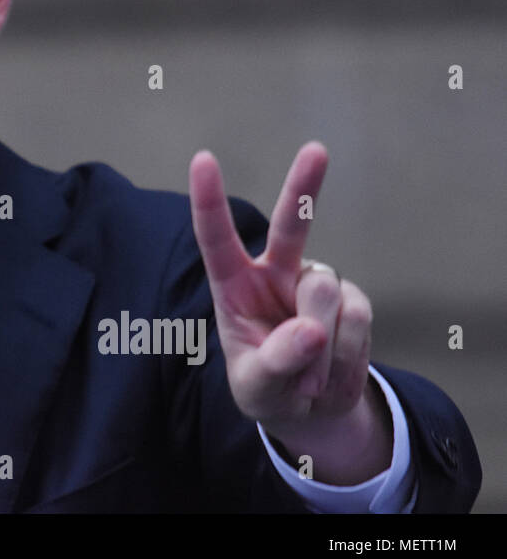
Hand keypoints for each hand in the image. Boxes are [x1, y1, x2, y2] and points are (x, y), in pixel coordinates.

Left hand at [187, 144, 386, 479]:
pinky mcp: (351, 300)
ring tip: (306, 375)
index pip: (216, 238)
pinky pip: (356, 319)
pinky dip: (344, 355)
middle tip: (316, 149)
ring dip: (320, 346)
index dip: (208, 200)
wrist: (310, 409)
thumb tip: (313, 330)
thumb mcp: (257, 387)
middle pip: (291, 223)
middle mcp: (275, 271)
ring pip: (326, 293)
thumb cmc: (267, 387)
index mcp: (234, 284)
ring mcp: (315, 282)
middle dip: (304, 186)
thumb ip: (275, 362)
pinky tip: (330, 368)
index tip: (203, 159)